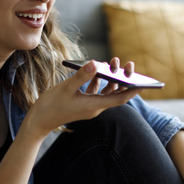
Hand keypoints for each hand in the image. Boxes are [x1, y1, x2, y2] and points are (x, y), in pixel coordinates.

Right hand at [22, 60, 140, 138]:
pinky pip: (96, 91)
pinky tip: (97, 70)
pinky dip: (99, 80)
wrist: (38, 121)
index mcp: (94, 105)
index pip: (120, 98)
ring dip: (111, 77)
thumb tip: (95, 63)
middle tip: (128, 64)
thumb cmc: (51, 106)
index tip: (145, 82)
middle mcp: (95, 107)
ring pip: (107, 91)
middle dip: (124, 78)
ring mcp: (89, 105)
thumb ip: (81, 76)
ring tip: (113, 61)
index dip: (134, 90)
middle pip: (116, 92)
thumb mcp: (66, 89)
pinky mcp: (82, 103)